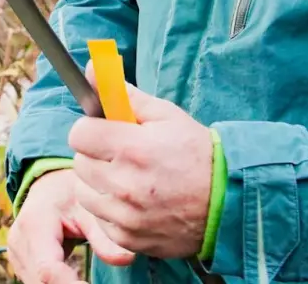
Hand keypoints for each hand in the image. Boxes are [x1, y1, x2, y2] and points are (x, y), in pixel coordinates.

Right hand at [6, 167, 135, 283]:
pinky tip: (76, 282)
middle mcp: (19, 240)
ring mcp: (16, 253)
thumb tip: (126, 259)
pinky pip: (36, 281)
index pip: (48, 269)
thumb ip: (104, 236)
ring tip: (86, 282)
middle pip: (41, 281)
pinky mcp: (20, 261)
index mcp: (36, 224)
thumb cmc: (71, 194)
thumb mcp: (89, 209)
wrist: (49, 186)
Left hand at [67, 66, 215, 259]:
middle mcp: (124, 184)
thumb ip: (126, 95)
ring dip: (97, 183)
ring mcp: (125, 216)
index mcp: (132, 148)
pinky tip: (132, 201)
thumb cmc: (197, 155)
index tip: (105, 132)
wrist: (228, 203)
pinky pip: (99, 219)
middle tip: (119, 154)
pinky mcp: (128, 239)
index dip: (91, 129)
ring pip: (84, 193)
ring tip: (124, 178)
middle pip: (79, 163)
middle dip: (95, 155)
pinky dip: (109, 210)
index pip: (79, 134)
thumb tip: (93, 69)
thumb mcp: (167, 116)